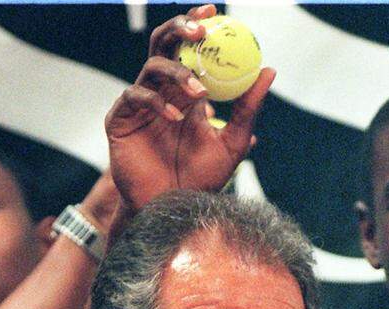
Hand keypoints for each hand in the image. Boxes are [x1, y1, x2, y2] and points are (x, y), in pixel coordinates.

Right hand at [105, 4, 273, 208]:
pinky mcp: (120, 121)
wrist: (171, 209)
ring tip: (200, 93)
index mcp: (186, 91)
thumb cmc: (201, 180)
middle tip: (201, 29)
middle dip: (179, 29)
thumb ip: (247, 107)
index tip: (217, 14)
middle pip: (163, 44)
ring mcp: (139, 105)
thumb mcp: (232, 143)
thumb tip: (268, 70)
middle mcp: (161, 91)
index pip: (188, 48)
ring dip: (178, 72)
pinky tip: (176, 117)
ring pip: (151, 67)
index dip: (198, 25)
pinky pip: (135, 97)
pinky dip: (157, 102)